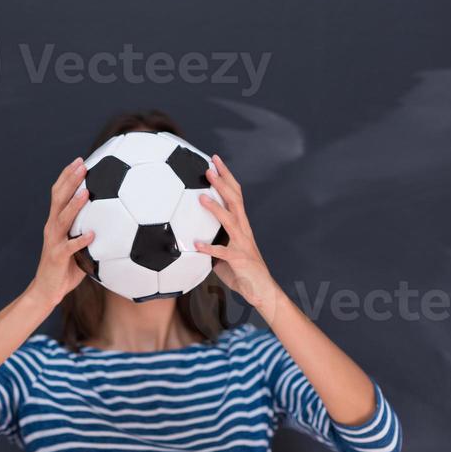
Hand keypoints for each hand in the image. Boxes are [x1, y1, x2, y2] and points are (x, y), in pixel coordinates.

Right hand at [25, 157, 93, 307]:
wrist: (47, 290)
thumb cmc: (66, 269)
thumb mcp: (80, 247)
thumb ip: (91, 233)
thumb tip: (117, 224)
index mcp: (56, 222)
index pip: (59, 193)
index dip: (67, 176)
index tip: (80, 160)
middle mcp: (52, 227)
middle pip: (58, 198)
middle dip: (70, 180)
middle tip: (82, 164)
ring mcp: (53, 241)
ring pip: (62, 218)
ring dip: (74, 205)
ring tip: (86, 192)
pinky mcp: (57, 257)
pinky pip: (70, 247)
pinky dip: (81, 240)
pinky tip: (92, 234)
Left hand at [195, 154, 278, 318]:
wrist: (261, 291)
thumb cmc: (241, 272)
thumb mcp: (223, 253)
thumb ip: (210, 242)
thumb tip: (189, 237)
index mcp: (241, 225)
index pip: (235, 194)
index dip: (226, 177)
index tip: (215, 160)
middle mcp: (244, 230)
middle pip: (235, 200)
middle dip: (222, 182)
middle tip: (208, 167)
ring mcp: (243, 244)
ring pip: (230, 221)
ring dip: (215, 209)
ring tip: (200, 198)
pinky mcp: (240, 260)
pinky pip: (223, 253)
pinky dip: (209, 249)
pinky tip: (196, 245)